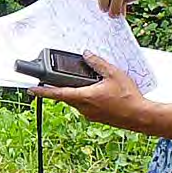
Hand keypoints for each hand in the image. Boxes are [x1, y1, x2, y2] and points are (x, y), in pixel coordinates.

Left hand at [31, 53, 150, 130]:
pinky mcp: (97, 118)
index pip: (57, 93)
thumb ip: (98, 63)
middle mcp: (84, 108)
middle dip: (61, 88)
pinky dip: (86, 97)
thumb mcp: (113, 74)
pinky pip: (86, 106)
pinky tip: (97, 92)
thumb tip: (86, 54)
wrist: (141, 117)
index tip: (31, 89)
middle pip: (66, 96)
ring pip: (76, 101)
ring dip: (76, 92)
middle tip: (56, 79)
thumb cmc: (128, 97)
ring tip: (84, 82)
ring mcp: (90, 114)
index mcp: (84, 97)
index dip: (42, 91)